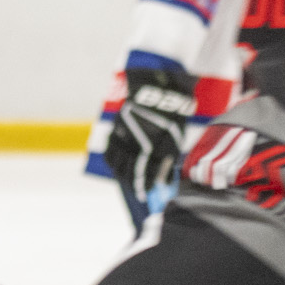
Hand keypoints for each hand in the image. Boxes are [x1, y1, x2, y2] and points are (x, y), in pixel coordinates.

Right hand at [102, 63, 198, 228]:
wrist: (158, 89)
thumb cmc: (171, 115)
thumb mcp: (174, 140)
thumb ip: (167, 160)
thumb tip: (162, 180)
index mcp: (152, 149)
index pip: (146, 176)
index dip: (145, 188)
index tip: (146, 196)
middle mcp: (136, 146)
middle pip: (129, 172)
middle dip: (133, 184)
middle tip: (137, 190)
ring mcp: (124, 138)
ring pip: (116, 163)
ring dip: (121, 173)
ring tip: (126, 178)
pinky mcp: (117, 129)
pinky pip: (110, 150)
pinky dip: (113, 160)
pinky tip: (117, 163)